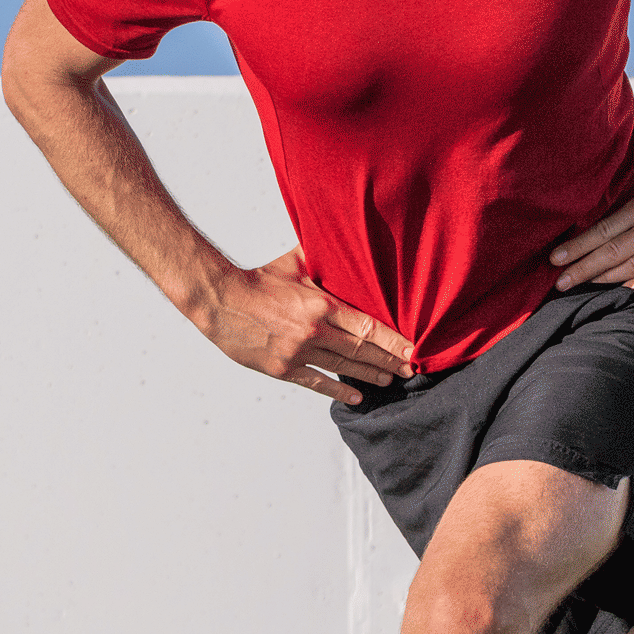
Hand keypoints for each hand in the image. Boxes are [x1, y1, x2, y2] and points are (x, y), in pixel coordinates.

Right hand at [201, 248, 418, 406]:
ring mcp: (297, 353)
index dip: (392, 340)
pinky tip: (357, 396)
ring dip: (369, 375)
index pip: (367, 326)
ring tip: (390, 379)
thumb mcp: (295, 263)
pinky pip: (315, 382)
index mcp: (320, 304)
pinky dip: (337, 390)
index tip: (412, 348)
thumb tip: (346, 236)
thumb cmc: (260, 280)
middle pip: (360, 350)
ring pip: (343, 368)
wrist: (220, 301)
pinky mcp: (281, 368)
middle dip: (389, 361)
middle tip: (409, 369)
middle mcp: (313, 331)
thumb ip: (323, 255)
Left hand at [549, 154, 633, 294]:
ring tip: (580, 287)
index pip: (603, 230)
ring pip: (632, 268)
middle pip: (611, 253)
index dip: (578, 246)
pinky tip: (622, 289)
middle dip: (581, 269)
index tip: (555, 257)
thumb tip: (616, 164)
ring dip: (603, 278)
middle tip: (558, 282)